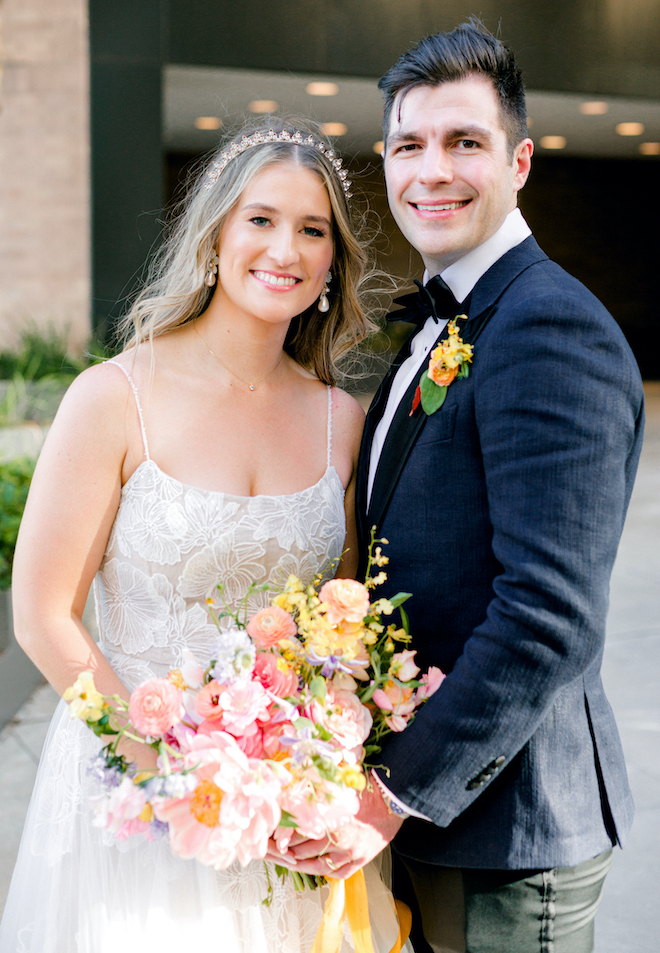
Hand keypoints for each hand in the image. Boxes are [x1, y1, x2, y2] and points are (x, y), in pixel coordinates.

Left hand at [270, 778, 404, 879]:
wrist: (392, 797)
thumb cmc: (365, 788)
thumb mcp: (336, 789)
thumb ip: (315, 797)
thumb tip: (293, 799)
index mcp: (328, 818)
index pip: (296, 831)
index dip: (282, 834)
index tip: (272, 834)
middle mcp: (337, 837)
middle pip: (303, 851)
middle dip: (287, 851)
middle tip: (275, 851)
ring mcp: (350, 851)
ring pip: (317, 866)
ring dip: (301, 864)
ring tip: (290, 861)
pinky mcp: (361, 859)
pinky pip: (340, 873)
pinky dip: (327, 872)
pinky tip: (318, 868)